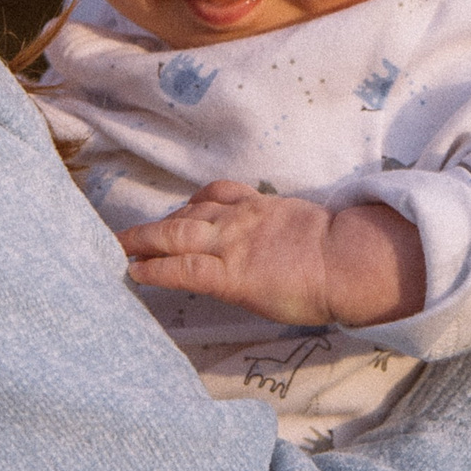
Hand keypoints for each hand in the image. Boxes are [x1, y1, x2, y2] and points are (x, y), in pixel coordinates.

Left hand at [119, 181, 426, 328]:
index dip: (189, 206)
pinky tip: (136, 272)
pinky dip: (154, 269)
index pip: (215, 196)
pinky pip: (181, 268)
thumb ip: (278, 226)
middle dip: (154, 224)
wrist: (348, 261)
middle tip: (128, 233)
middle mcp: (239, 219)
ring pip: (175, 233)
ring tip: (121, 248)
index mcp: (260, 207)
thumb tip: (272, 239)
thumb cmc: (339, 253)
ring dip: (144, 239)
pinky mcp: (228, 274)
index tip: (174, 214)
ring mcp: (230, 244)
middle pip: (186, 213)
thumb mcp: (303, 225)